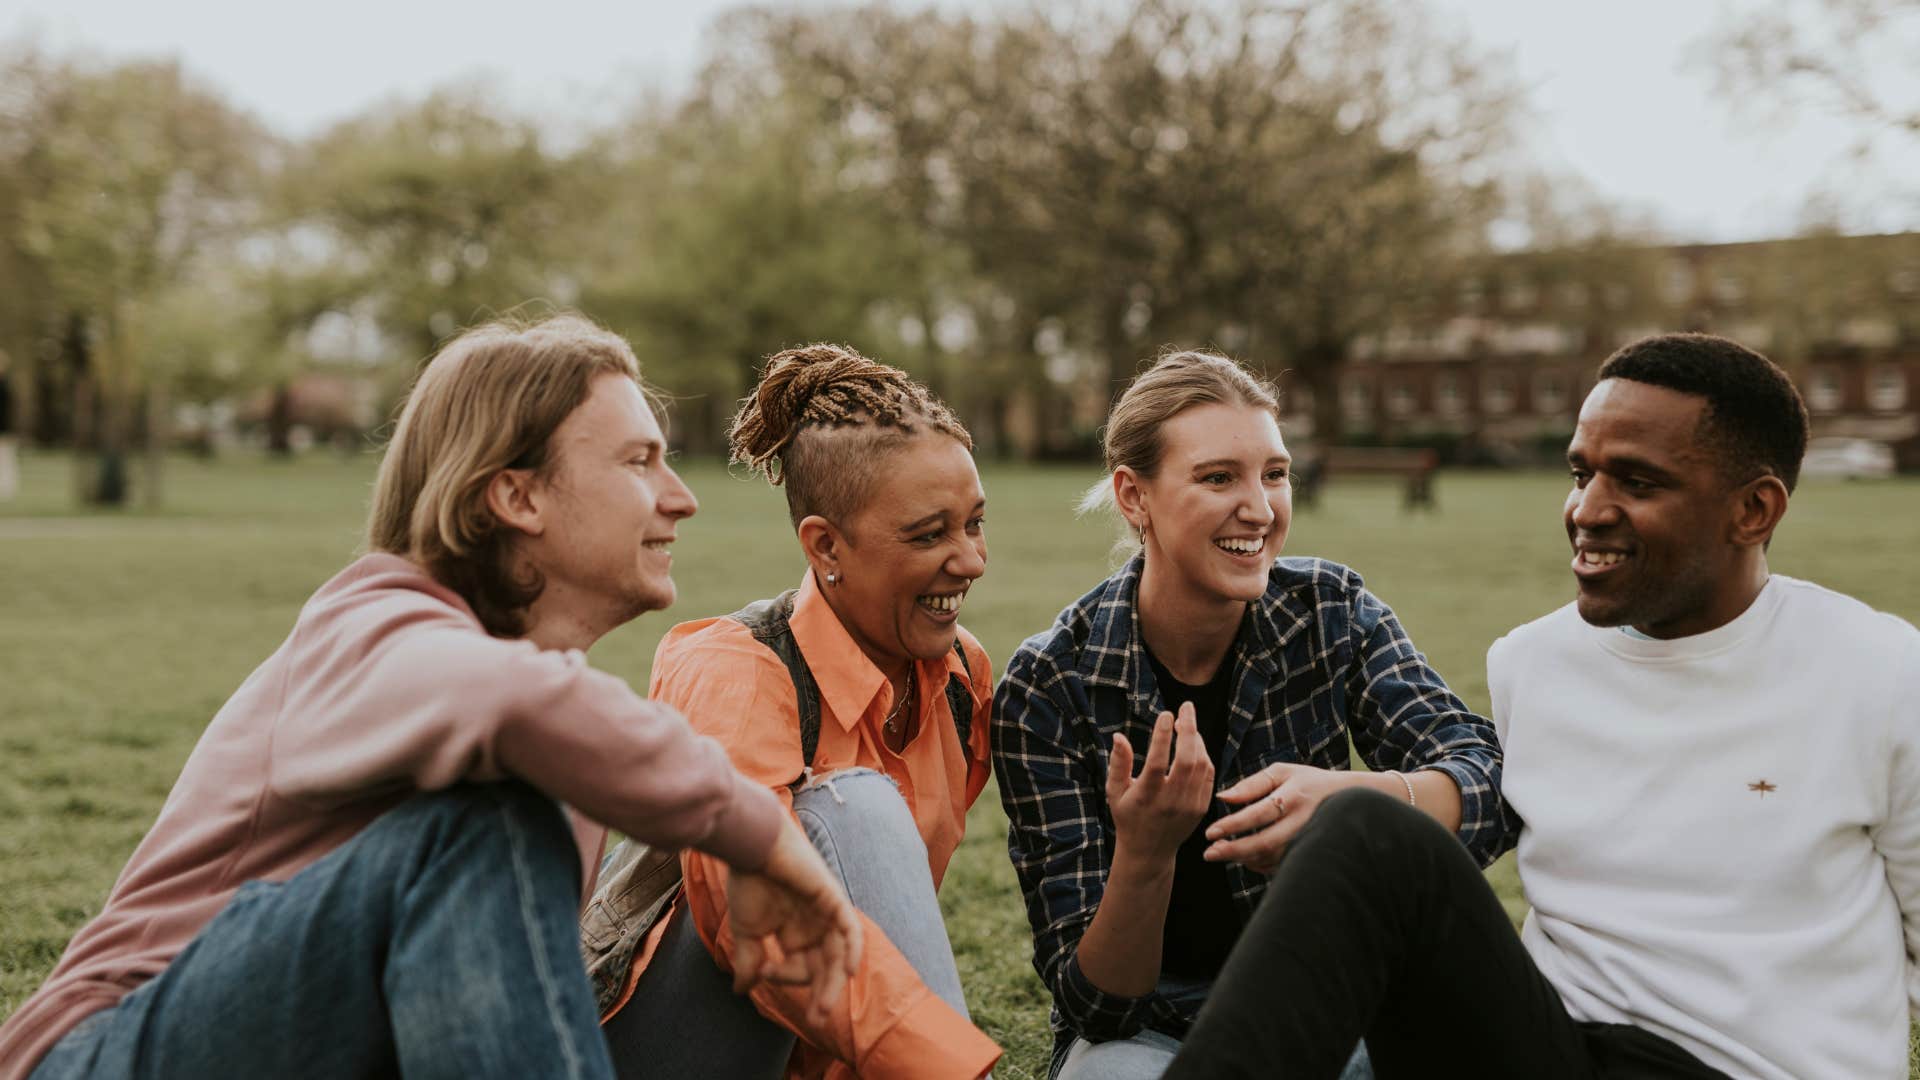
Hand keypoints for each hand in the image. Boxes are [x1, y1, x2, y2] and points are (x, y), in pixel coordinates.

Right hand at [724, 818, 863, 1026]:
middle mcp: (814, 925)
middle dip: (821, 994)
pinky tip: (849, 971)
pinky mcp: (833, 898)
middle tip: (815, 1020)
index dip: (783, 978)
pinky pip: (850, 928)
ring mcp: (826, 912)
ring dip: (833, 982)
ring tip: (823, 1009)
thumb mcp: (747, 931)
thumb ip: (749, 960)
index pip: (798, 968)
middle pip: (825, 967)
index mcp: (795, 933)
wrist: (751, 846)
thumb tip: (741, 991)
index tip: (762, 971)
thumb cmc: (748, 883)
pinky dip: (852, 949)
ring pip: (838, 954)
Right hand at [1106, 701, 1213, 863]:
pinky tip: (1194, 743)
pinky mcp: (1201, 808)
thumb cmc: (1127, 817)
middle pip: (1187, 760)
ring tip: (1186, 723)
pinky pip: (1208, 775)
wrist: (1149, 851)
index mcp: (1146, 797)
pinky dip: (1203, 755)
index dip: (1162, 736)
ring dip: (1196, 740)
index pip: (1157, 762)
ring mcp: (1189, 805)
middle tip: (1186, 706)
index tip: (1166, 713)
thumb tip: (1119, 735)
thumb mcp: (1115, 792)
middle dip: (1189, 729)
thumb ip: (1118, 764)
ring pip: (1201, 765)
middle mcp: (1170, 801)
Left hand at [1203, 763, 1371, 872]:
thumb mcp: (1282, 773)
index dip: (1233, 825)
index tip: (1210, 832)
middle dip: (1234, 850)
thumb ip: (1251, 785)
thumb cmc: (1308, 782)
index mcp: (1294, 796)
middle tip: (1209, 854)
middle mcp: (1303, 821)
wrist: (1351, 799)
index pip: (1259, 813)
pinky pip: (1281, 866)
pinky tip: (1244, 858)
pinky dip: (1259, 864)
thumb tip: (1222, 798)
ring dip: (1244, 859)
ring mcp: (1309, 841)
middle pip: (1265, 842)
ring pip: (1272, 858)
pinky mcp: (1311, 854)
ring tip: (1221, 853)